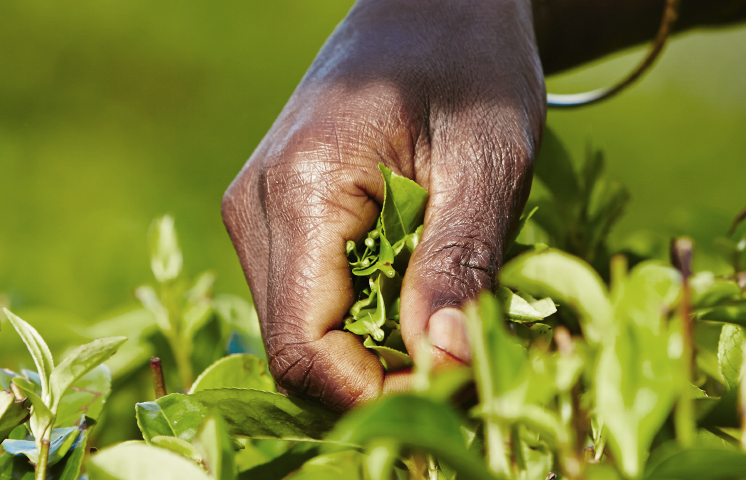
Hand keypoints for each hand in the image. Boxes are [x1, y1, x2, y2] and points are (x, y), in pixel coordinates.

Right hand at [220, 0, 542, 409]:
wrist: (435, 4)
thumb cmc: (471, 64)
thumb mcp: (490, 159)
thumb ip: (463, 262)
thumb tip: (447, 363)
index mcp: (302, 188)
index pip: (306, 347)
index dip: (376, 393)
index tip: (454, 383)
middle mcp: (256, 206)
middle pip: (296, 352)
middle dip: (379, 379)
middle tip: (463, 357)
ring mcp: (255, 213)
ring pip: (299, 334)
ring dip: (374, 351)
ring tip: (446, 312)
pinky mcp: (272, 218)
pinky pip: (306, 303)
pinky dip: (364, 320)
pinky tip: (418, 287)